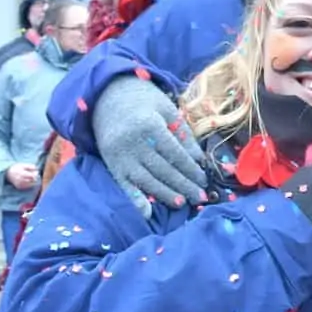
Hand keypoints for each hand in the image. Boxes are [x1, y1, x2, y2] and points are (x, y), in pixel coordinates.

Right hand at [6, 163, 38, 190]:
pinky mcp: (19, 187)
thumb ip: (30, 166)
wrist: (8, 173)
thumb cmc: (17, 168)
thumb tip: (36, 169)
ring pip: (30, 184)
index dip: (35, 174)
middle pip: (32, 180)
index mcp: (21, 173)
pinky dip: (29, 184)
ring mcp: (19, 184)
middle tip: (34, 174)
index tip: (36, 171)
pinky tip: (28, 180)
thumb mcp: (23, 165)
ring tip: (31, 177)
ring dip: (32, 181)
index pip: (32, 176)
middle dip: (34, 177)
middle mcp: (20, 180)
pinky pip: (27, 186)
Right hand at [93, 76, 207, 218]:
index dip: (190, 168)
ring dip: (165, 194)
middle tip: (201, 197)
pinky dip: (135, 200)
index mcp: (149, 126)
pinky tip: (147, 213)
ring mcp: (120, 156)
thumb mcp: (166, 109)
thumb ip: (182, 133)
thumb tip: (199, 159)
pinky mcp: (111, 165)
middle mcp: (133, 143)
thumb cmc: (144, 102)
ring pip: (146, 180)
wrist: (107, 97)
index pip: (174, 153)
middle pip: (163, 169)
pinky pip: (124, 186)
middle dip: (183, 185)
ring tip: (182, 203)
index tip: (204, 179)